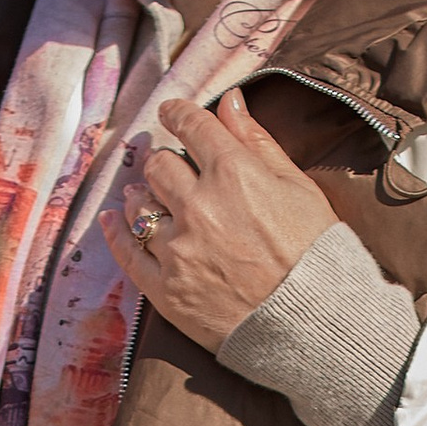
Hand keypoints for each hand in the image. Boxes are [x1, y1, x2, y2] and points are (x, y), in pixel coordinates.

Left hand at [107, 86, 345, 352]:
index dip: (178, 114)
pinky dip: (115, 232)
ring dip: (140, 195)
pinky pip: (127, 253)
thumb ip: (257, 141)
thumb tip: (231, 100)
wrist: (313, 324)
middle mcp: (198, 206)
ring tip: (144, 194)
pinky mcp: (165, 290)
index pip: (192, 126)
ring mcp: (178, 250)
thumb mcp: (297, 187)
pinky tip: (110, 220)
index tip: (172, 112)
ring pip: (138, 206)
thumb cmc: (316, 253)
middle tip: (171, 168)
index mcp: (233, 172)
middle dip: (165, 161)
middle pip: (159, 165)